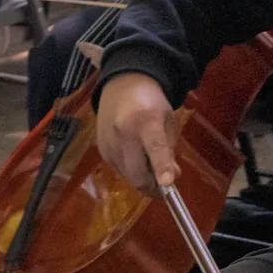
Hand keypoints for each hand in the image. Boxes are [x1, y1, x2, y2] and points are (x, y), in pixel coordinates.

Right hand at [97, 72, 178, 194]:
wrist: (122, 86)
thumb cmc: (152, 104)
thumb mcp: (169, 121)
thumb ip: (170, 150)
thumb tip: (170, 180)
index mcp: (147, 121)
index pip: (155, 146)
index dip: (162, 166)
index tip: (168, 182)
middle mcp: (124, 133)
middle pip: (138, 175)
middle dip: (153, 186)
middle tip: (164, 184)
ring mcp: (109, 143)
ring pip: (129, 177)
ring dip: (142, 177)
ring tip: (148, 159)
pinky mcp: (102, 151)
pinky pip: (120, 171)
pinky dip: (131, 170)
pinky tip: (134, 152)